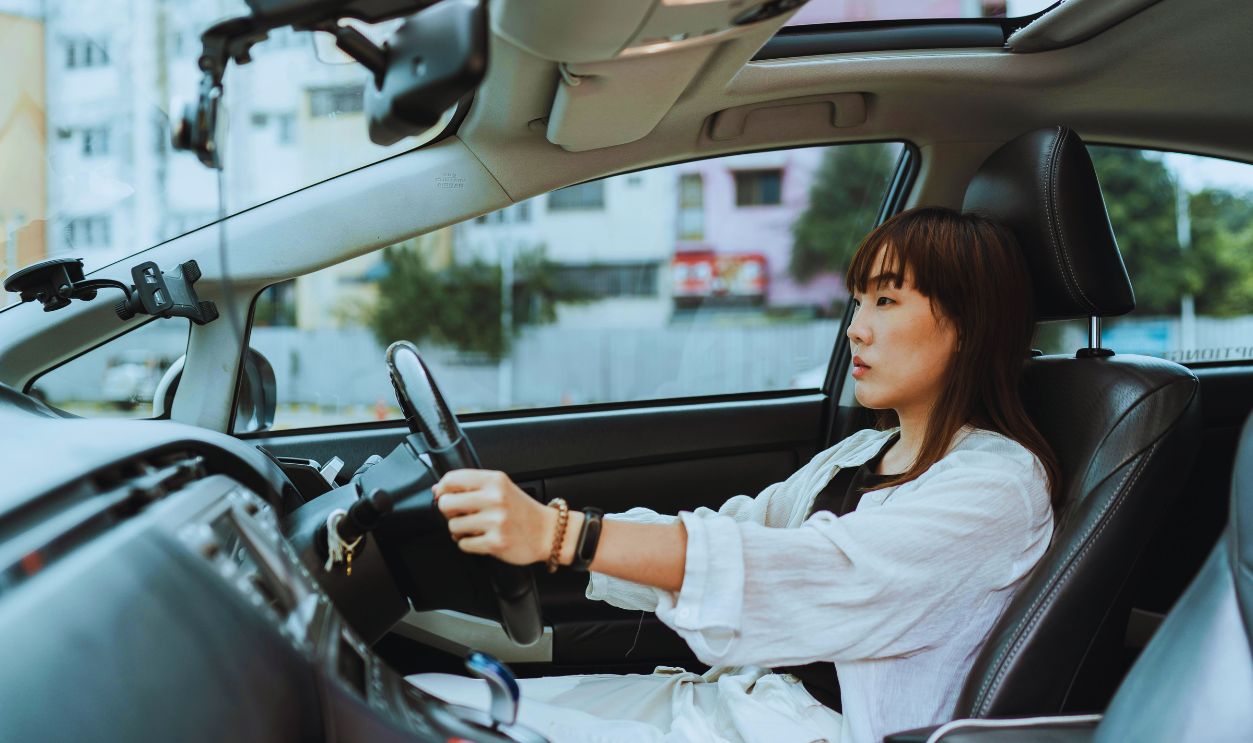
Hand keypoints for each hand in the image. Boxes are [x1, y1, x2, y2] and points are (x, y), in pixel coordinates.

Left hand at [433, 469, 559, 565]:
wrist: (549, 533)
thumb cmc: (523, 511)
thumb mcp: (501, 488)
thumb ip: (472, 486)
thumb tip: (437, 489)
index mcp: (495, 480)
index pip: (452, 479)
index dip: (442, 489)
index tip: (444, 495)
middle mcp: (495, 498)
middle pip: (446, 503)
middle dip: (449, 513)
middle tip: (460, 515)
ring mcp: (496, 521)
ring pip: (453, 527)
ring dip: (459, 531)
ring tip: (475, 529)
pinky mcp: (496, 542)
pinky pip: (464, 545)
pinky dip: (469, 544)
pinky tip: (482, 539)